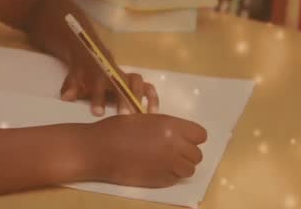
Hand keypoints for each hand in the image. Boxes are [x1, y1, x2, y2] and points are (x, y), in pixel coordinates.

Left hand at [59, 32, 158, 115]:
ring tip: (142, 115)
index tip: (97, 112)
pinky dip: (152, 98)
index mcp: (97, 70)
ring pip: (137, 82)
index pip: (99, 80)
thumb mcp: (73, 77)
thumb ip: (70, 86)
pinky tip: (152, 113)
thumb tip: (65, 97)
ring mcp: (126, 77)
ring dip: (139, 98)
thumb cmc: (82, 72)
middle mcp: (114, 73)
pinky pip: (148, 87)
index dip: (98, 96)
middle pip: (122, 82)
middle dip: (123, 99)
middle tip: (123, 116)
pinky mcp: (135, 83)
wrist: (91, 54)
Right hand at [80, 114, 207, 187]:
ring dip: (181, 166)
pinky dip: (169, 175)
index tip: (182, 138)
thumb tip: (178, 135)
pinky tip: (154, 168)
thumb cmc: (117, 128)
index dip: (192, 137)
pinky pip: (175, 179)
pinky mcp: (160, 180)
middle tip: (171, 150)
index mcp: (171, 126)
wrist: (99, 149)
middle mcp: (174, 146)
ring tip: (165, 161)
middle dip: (187, 153)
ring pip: (189, 169)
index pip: (200, 135)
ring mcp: (168, 165)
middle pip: (197, 154)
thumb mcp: (144, 119)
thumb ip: (165, 127)